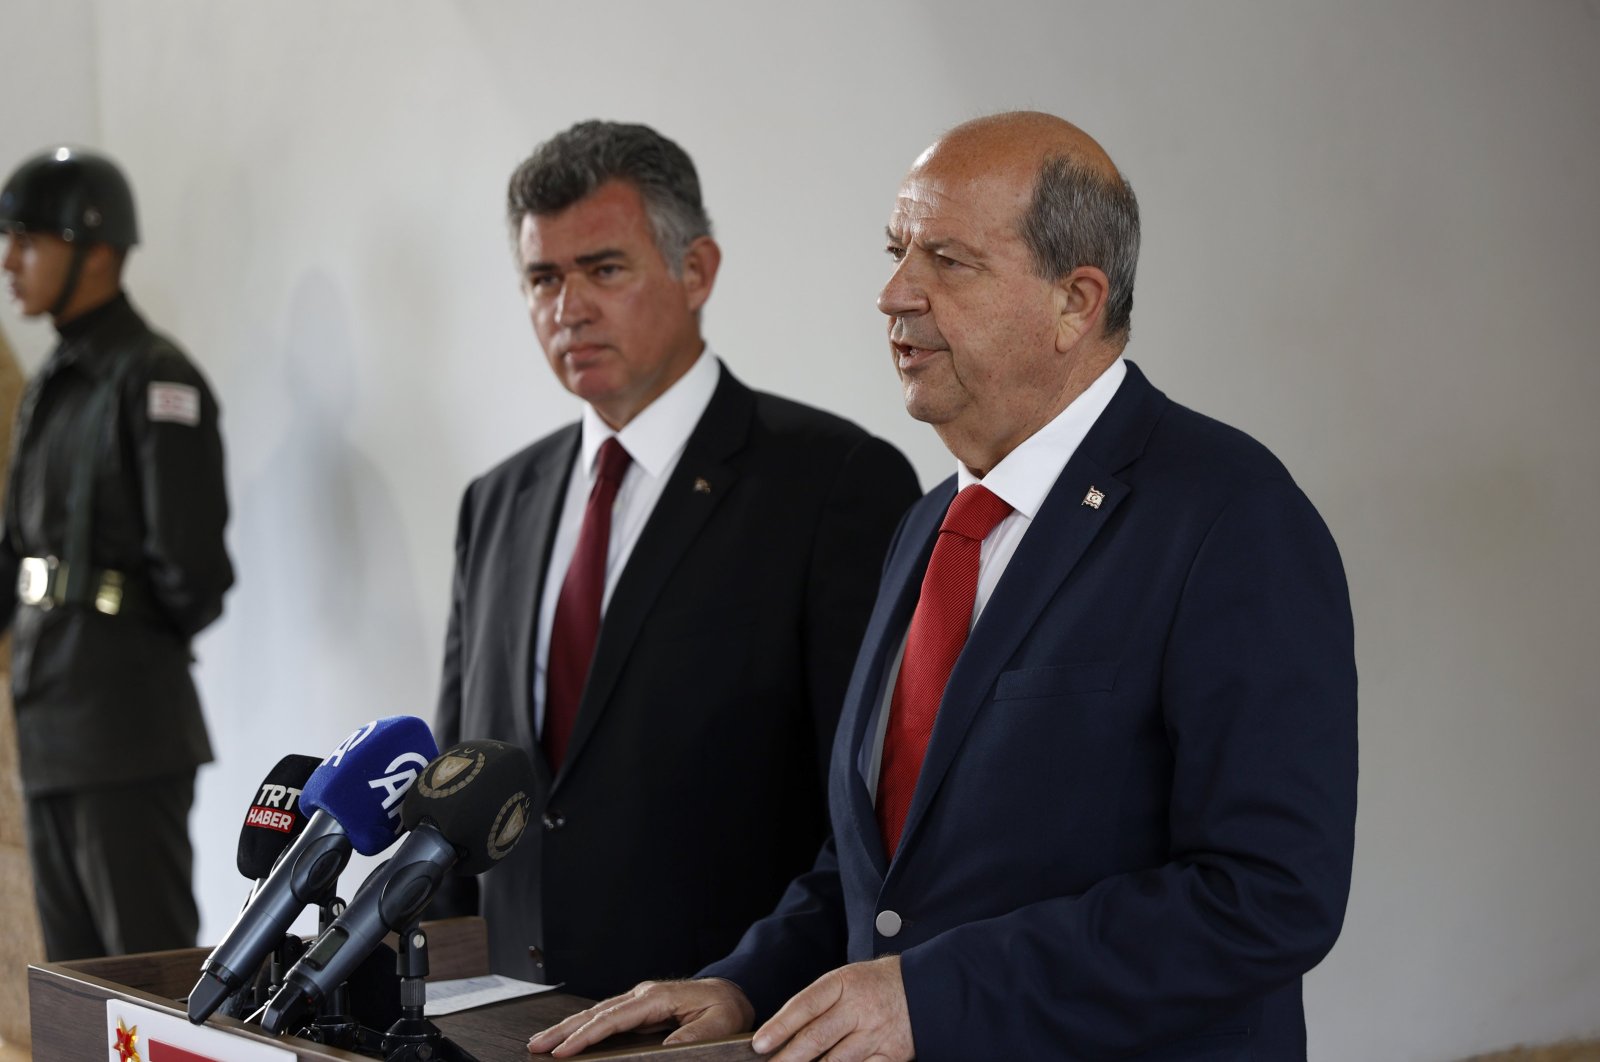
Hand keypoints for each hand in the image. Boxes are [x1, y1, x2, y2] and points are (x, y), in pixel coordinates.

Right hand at [527, 977, 755, 1056]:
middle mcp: (644, 995)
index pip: (614, 1018)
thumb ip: (690, 1037)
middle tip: (536, 1046)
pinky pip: (606, 1020)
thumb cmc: (726, 1009)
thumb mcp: (717, 1025)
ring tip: (542, 1042)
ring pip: (597, 1014)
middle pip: (597, 1013)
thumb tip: (664, 1048)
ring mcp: (640, 1001)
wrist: (733, 994)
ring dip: (568, 1028)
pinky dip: (584, 1028)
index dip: (587, 1035)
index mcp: (658, 997)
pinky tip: (569, 1037)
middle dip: (564, 1030)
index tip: (564, 1050)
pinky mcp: (640, 1010)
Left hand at [751, 956, 913, 1061]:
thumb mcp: (849, 980)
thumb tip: (785, 1033)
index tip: (760, 1044)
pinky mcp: (891, 1054)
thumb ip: (820, 1003)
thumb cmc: (879, 984)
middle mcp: (860, 1007)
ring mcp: (876, 1032)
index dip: (780, 1026)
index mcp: (845, 983)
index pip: (805, 1005)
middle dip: (788, 1058)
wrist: (927, 988)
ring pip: (836, 1061)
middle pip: (817, 1037)